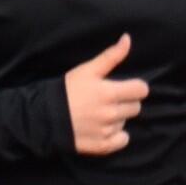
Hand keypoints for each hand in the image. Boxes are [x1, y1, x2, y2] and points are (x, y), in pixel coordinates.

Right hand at [64, 32, 147, 155]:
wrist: (44, 117)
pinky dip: (117, 136)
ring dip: (118, 118)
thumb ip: (111, 56)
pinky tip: (104, 129)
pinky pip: (122, 140)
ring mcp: (106, 131)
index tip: (123, 88)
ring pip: (126, 122)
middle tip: (108, 100)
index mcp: (109, 93)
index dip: (134, 87)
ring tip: (99, 114)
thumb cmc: (66, 91)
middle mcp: (111, 114)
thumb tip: (128, 38)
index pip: (142, 90)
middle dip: (125, 102)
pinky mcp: (101, 145)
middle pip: (136, 107)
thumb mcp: (87, 70)